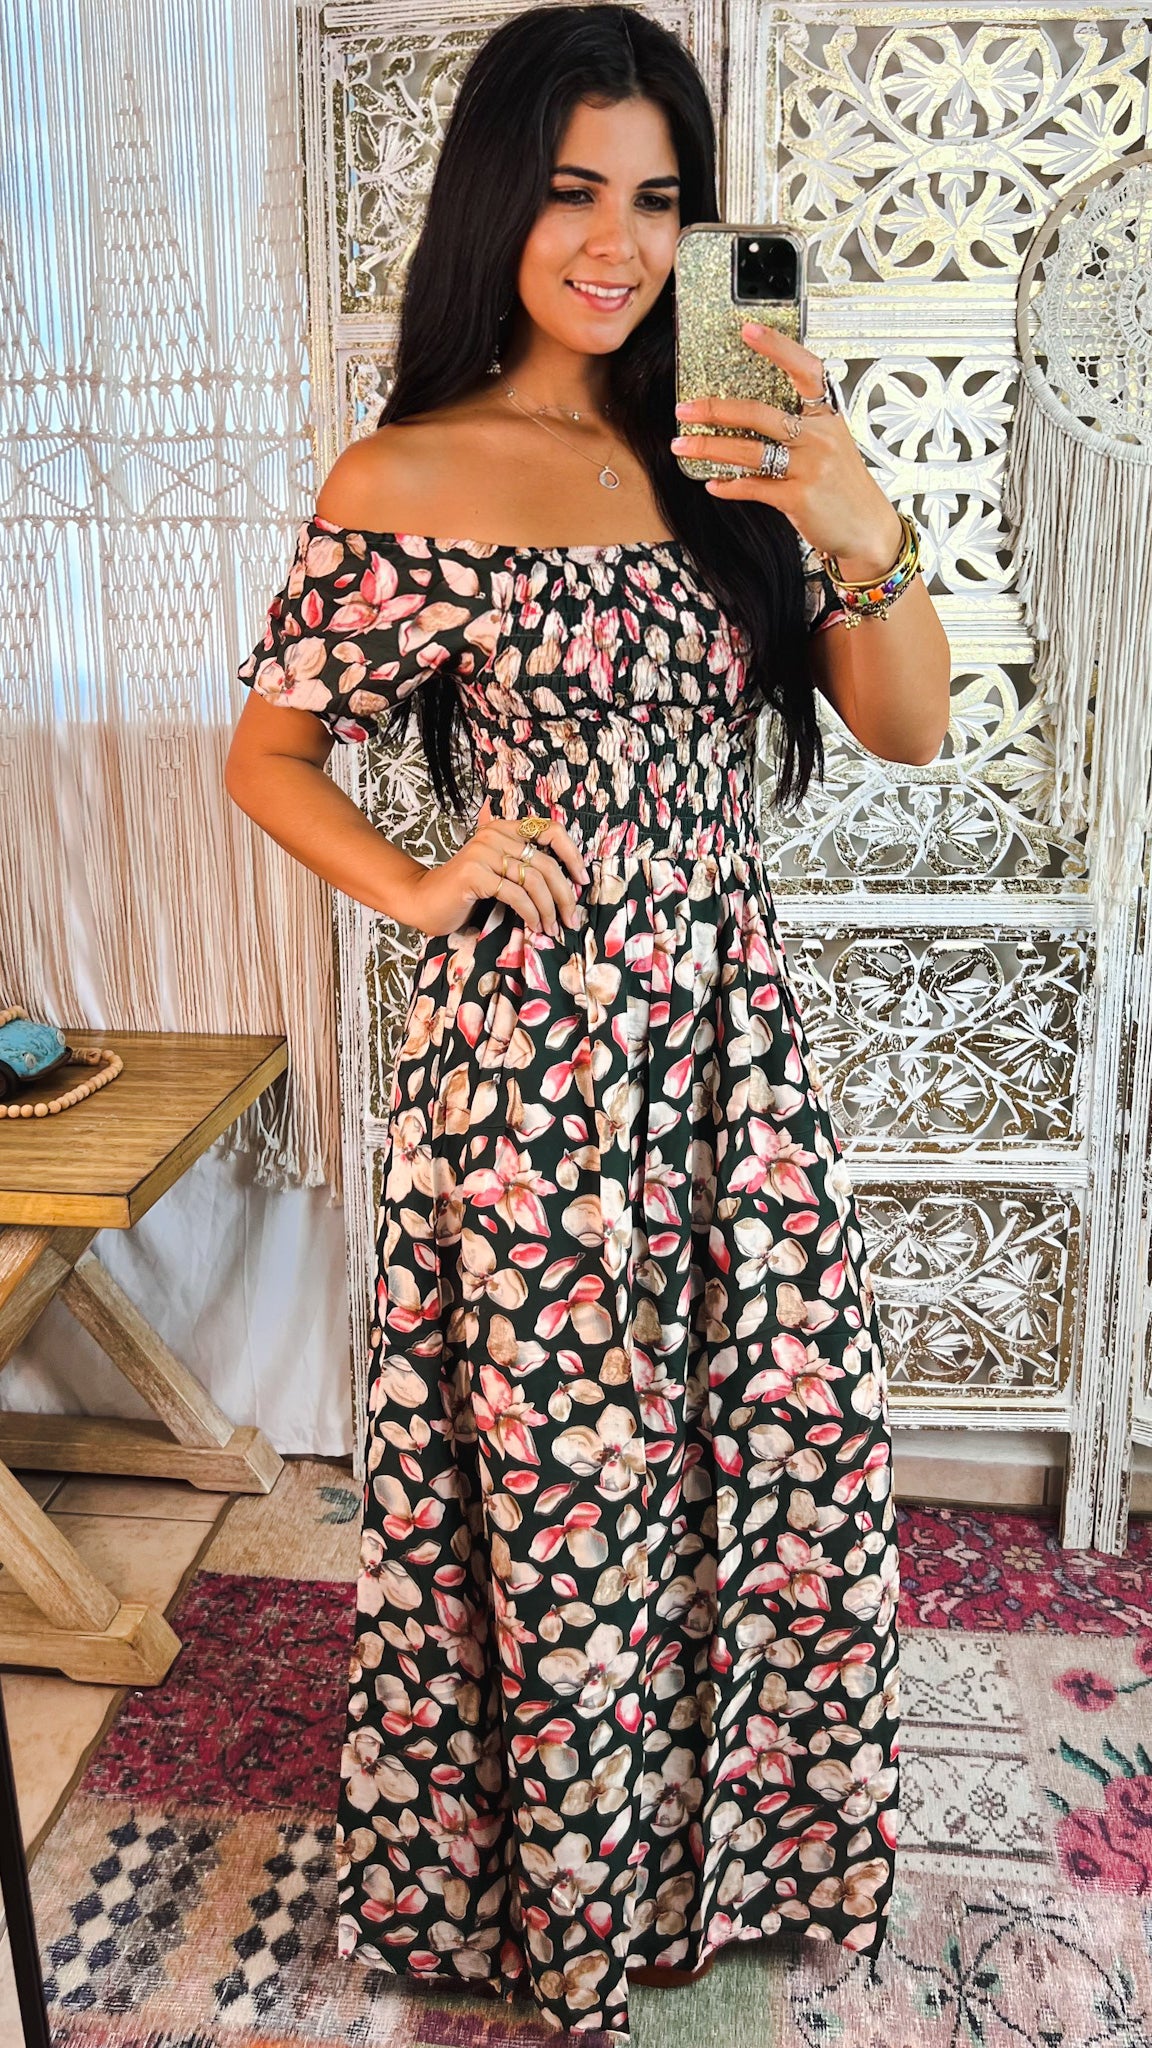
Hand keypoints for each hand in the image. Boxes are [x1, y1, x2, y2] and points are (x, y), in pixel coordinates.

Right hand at [404, 797, 588, 938]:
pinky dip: (530, 913)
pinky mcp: (474, 875)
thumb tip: (566, 884)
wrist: (424, 901)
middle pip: (546, 862)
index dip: (572, 854)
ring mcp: (483, 853)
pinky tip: (534, 926)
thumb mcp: (497, 871)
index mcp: (503, 828)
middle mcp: (494, 834)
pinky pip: (515, 895)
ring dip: (549, 909)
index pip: (550, 829)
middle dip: (564, 894)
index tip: (582, 881)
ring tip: (552, 928)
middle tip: (570, 919)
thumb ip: (522, 866)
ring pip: (533, 881)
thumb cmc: (464, 892)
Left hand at [670, 323, 903, 577]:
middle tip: (684, 409)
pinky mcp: (799, 498)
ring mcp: (810, 467)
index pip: (804, 370)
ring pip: (749, 450)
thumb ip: (799, 427)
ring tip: (681, 446)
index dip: (777, 347)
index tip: (747, 330)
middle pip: (759, 413)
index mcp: (828, 416)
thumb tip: (747, 416)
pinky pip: (754, 486)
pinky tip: (713, 484)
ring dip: (709, 448)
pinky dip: (729, 486)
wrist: (867, 529)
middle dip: (715, 410)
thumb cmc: (843, 486)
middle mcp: (820, 436)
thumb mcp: (831, 446)